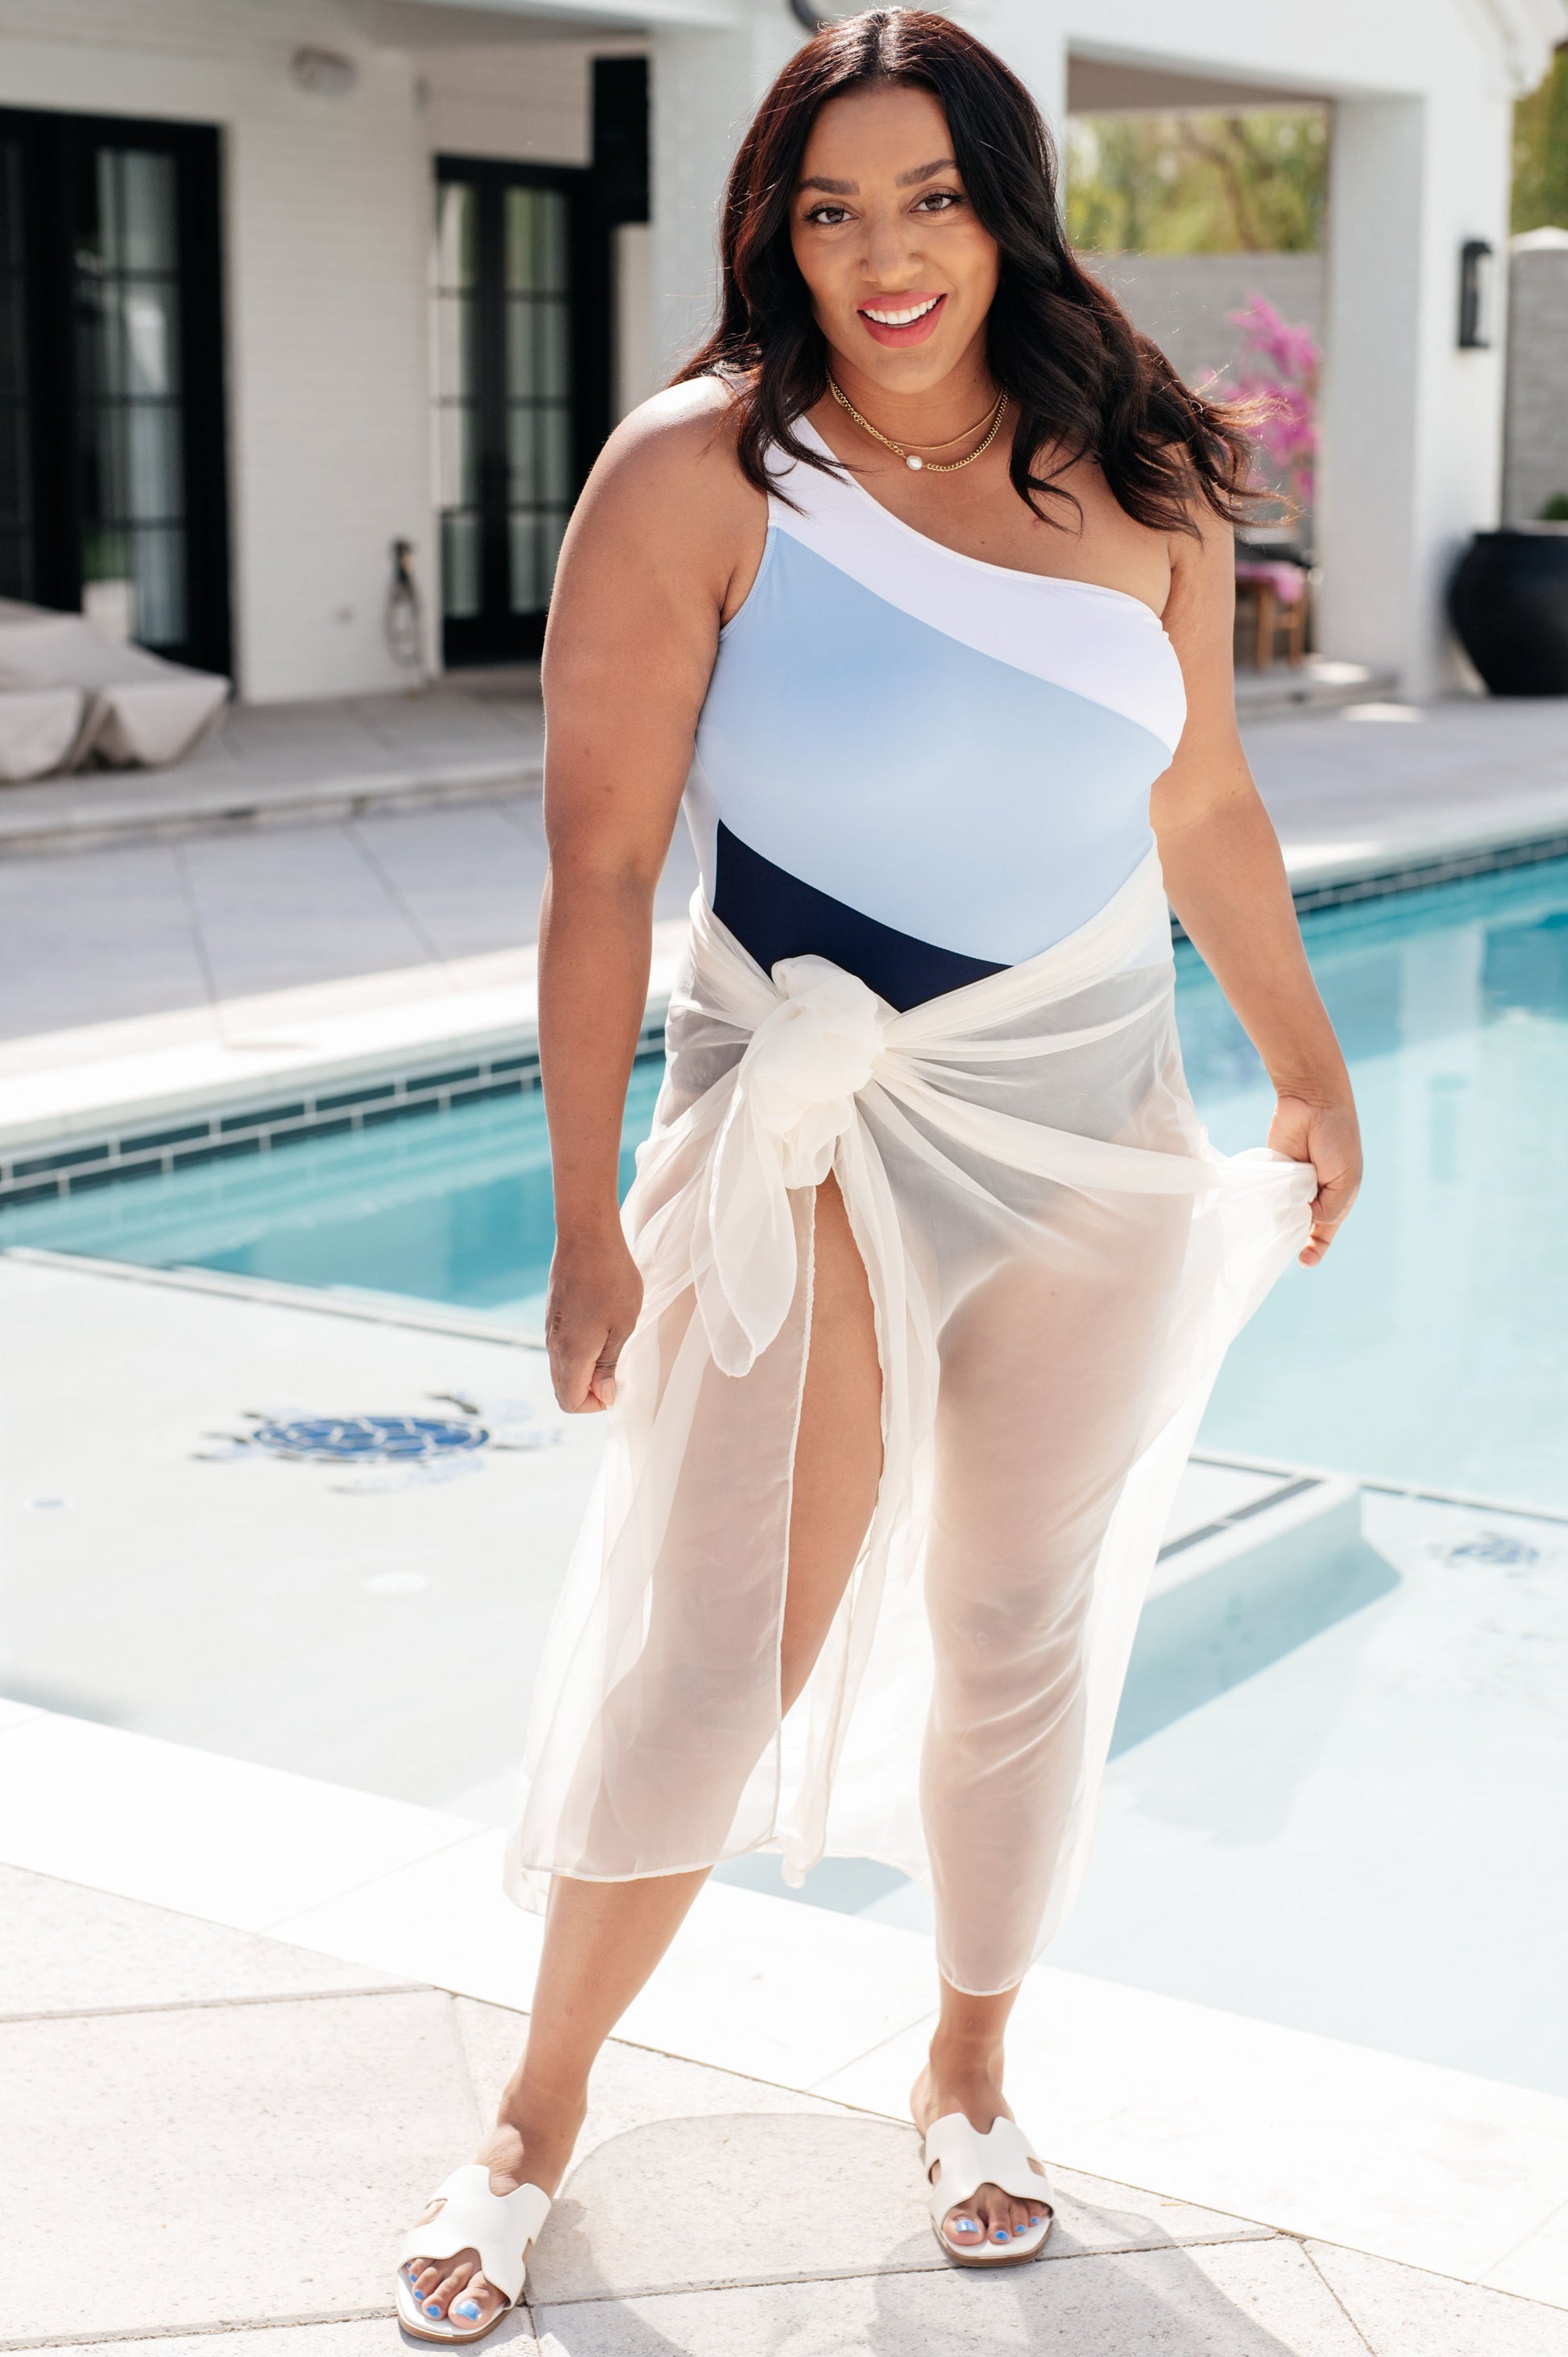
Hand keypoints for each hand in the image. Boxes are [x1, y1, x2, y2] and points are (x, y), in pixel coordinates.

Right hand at [545, 1228, 643, 1410]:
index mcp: (571, 1353)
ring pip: (560, 1368)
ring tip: (611, 1345)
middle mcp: (554, 1346)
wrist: (586, 1236)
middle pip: (562, 1388)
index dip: (594, 1405)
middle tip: (616, 1368)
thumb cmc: (612, 1279)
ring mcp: (550, 1329)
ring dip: (584, 1370)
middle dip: (589, 1391)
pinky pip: (560, 1348)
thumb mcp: (622, 1325)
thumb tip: (604, 1396)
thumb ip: (609, 1364)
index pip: (570, 1402)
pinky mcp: (552, 1315)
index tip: (617, 1383)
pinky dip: (578, 1353)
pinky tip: (600, 1328)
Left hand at [1268, 1093, 1360, 1267]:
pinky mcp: (1274, 1172)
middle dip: (1296, 1236)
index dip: (1316, 1249)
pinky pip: (1268, 1194)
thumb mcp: (1345, 1179)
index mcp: (1338, 1198)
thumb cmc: (1338, 1138)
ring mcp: (1293, 1184)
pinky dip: (1267, 1202)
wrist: (1314, 1102)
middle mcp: (1315, 1194)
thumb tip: (1304, 1221)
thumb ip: (1330, 1207)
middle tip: (1289, 1244)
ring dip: (1281, 1219)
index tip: (1305, 1260)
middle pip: (1301, 1226)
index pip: (1325, 1232)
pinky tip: (1266, 1206)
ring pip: (1283, 1213)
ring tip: (1282, 1218)